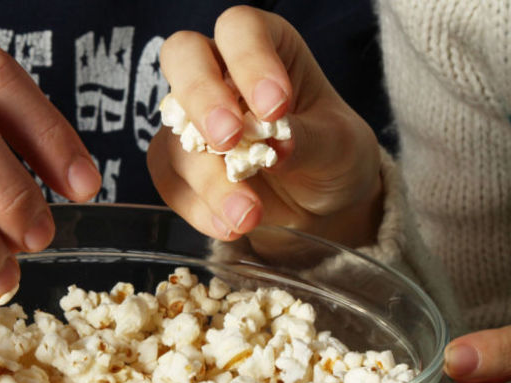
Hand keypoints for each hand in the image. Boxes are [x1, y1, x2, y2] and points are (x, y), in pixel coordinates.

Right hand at [148, 6, 382, 251]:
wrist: (322, 205)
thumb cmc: (335, 155)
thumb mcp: (340, 147)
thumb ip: (310, 140)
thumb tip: (279, 145)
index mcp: (268, 46)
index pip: (241, 29)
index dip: (249, 59)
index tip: (274, 107)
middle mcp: (221, 71)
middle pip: (183, 56)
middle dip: (202, 97)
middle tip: (228, 140)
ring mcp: (193, 117)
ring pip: (175, 131)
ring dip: (207, 176)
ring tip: (248, 213)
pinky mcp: (180, 163)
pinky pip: (169, 179)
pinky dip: (197, 206)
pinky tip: (231, 225)